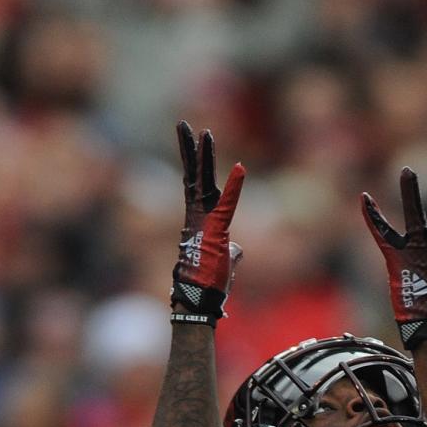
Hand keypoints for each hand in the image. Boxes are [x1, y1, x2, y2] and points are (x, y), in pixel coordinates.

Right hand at [171, 121, 245, 321]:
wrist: (198, 301)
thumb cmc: (209, 287)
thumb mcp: (224, 264)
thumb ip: (231, 251)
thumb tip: (238, 249)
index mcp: (200, 221)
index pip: (197, 186)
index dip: (198, 164)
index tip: (198, 142)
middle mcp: (197, 217)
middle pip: (193, 176)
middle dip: (191, 150)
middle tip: (184, 124)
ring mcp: (202, 223)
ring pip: (201, 183)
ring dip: (204, 157)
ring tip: (202, 132)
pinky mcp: (214, 231)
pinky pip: (226, 204)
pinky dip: (236, 188)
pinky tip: (242, 168)